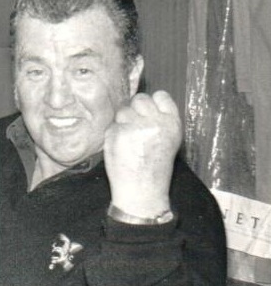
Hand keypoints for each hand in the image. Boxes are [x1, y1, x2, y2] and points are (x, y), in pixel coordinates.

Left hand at [104, 91, 181, 217]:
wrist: (142, 189)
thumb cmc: (155, 167)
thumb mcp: (169, 140)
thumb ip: (160, 121)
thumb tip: (145, 104)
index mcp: (172, 123)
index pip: (161, 96)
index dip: (152, 102)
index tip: (148, 112)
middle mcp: (154, 121)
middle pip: (140, 99)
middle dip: (135, 109)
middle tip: (134, 125)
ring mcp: (135, 126)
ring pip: (124, 110)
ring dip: (123, 121)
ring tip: (128, 139)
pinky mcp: (117, 133)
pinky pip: (112, 124)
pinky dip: (114, 133)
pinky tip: (120, 146)